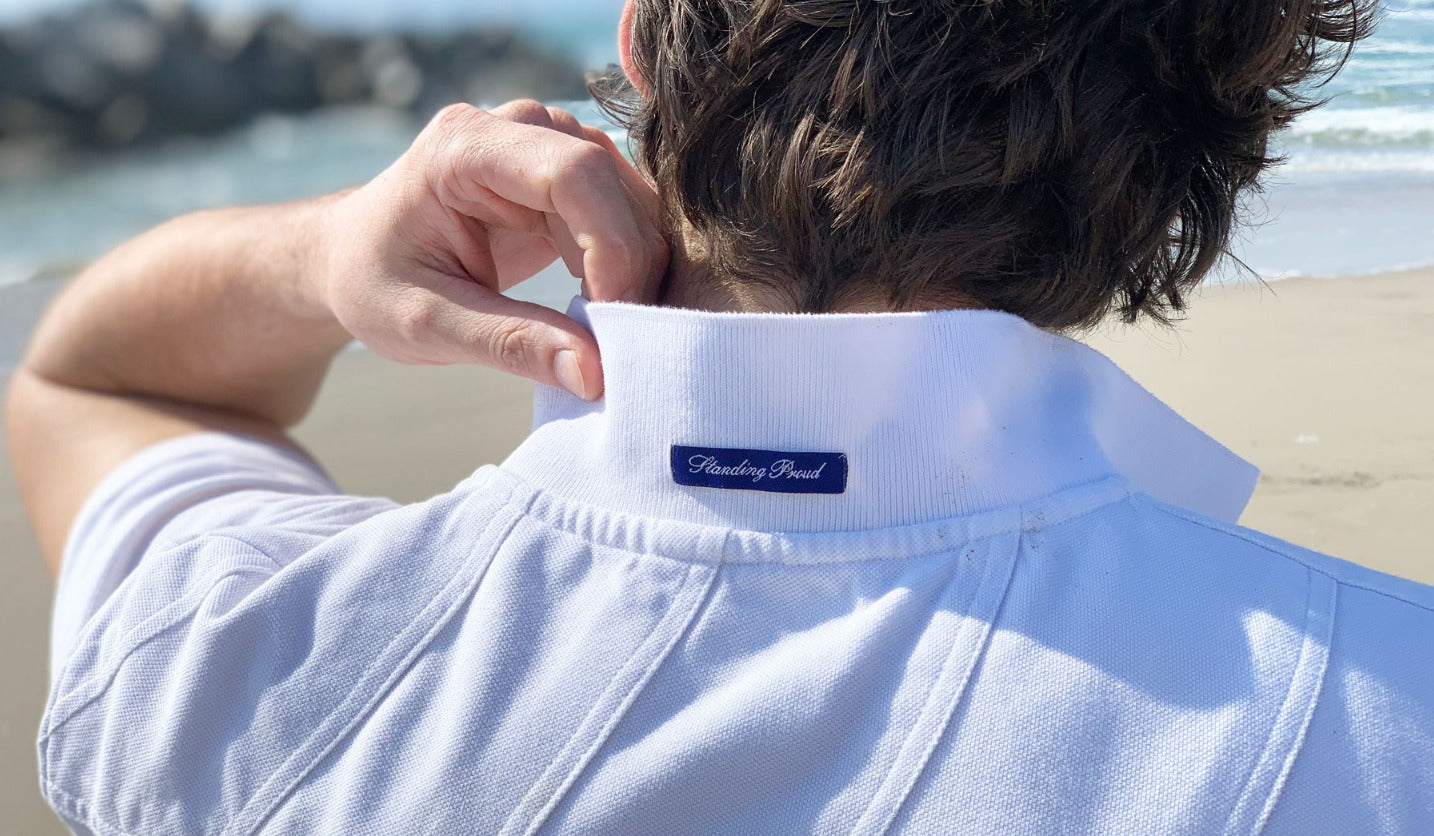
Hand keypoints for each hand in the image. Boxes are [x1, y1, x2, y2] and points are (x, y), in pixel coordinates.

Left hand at [320, 100, 668, 399]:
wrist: (355, 256)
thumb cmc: (375, 282)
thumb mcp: (426, 325)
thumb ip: (510, 345)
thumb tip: (596, 374)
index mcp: (465, 146)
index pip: (572, 174)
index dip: (610, 246)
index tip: (614, 320)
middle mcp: (517, 126)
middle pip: (611, 184)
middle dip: (630, 267)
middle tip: (623, 343)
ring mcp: (548, 143)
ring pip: (632, 200)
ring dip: (636, 269)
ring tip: (609, 331)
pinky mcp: (570, 173)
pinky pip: (627, 213)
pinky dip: (629, 265)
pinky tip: (604, 308)